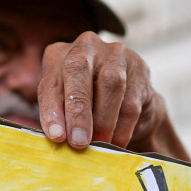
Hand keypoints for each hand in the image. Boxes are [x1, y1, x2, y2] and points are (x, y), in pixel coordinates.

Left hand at [38, 33, 185, 157]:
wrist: (127, 102)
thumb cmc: (88, 106)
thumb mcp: (66, 108)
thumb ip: (61, 118)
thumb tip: (59, 138)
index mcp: (58, 55)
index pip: (51, 82)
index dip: (52, 110)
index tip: (56, 136)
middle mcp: (85, 46)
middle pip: (78, 71)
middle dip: (78, 111)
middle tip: (79, 141)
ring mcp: (115, 53)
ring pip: (110, 83)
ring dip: (103, 119)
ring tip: (99, 144)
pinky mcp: (139, 68)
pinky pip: (131, 99)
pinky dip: (123, 126)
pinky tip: (117, 142)